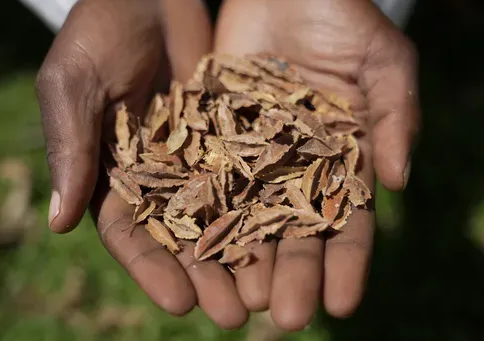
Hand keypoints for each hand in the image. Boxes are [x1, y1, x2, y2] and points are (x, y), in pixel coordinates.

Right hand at [36, 0, 248, 328]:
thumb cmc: (98, 31)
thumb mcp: (73, 84)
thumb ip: (70, 148)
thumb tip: (61, 223)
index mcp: (111, 172)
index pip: (129, 232)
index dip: (152, 268)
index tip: (180, 301)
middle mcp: (157, 174)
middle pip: (181, 235)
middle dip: (205, 275)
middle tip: (232, 314)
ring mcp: (197, 156)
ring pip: (221, 213)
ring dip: (240, 254)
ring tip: (264, 292)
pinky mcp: (232, 134)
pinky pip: (251, 173)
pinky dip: (265, 205)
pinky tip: (286, 235)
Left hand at [214, 0, 419, 330]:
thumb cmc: (343, 17)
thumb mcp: (383, 61)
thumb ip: (397, 116)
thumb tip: (398, 182)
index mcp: (340, 163)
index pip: (347, 222)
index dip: (347, 264)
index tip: (342, 303)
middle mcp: (294, 170)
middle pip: (293, 232)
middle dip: (292, 274)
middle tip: (284, 316)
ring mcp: (250, 158)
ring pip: (245, 218)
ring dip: (242, 260)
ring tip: (236, 301)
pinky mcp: (212, 139)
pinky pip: (204, 181)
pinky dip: (198, 215)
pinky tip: (192, 251)